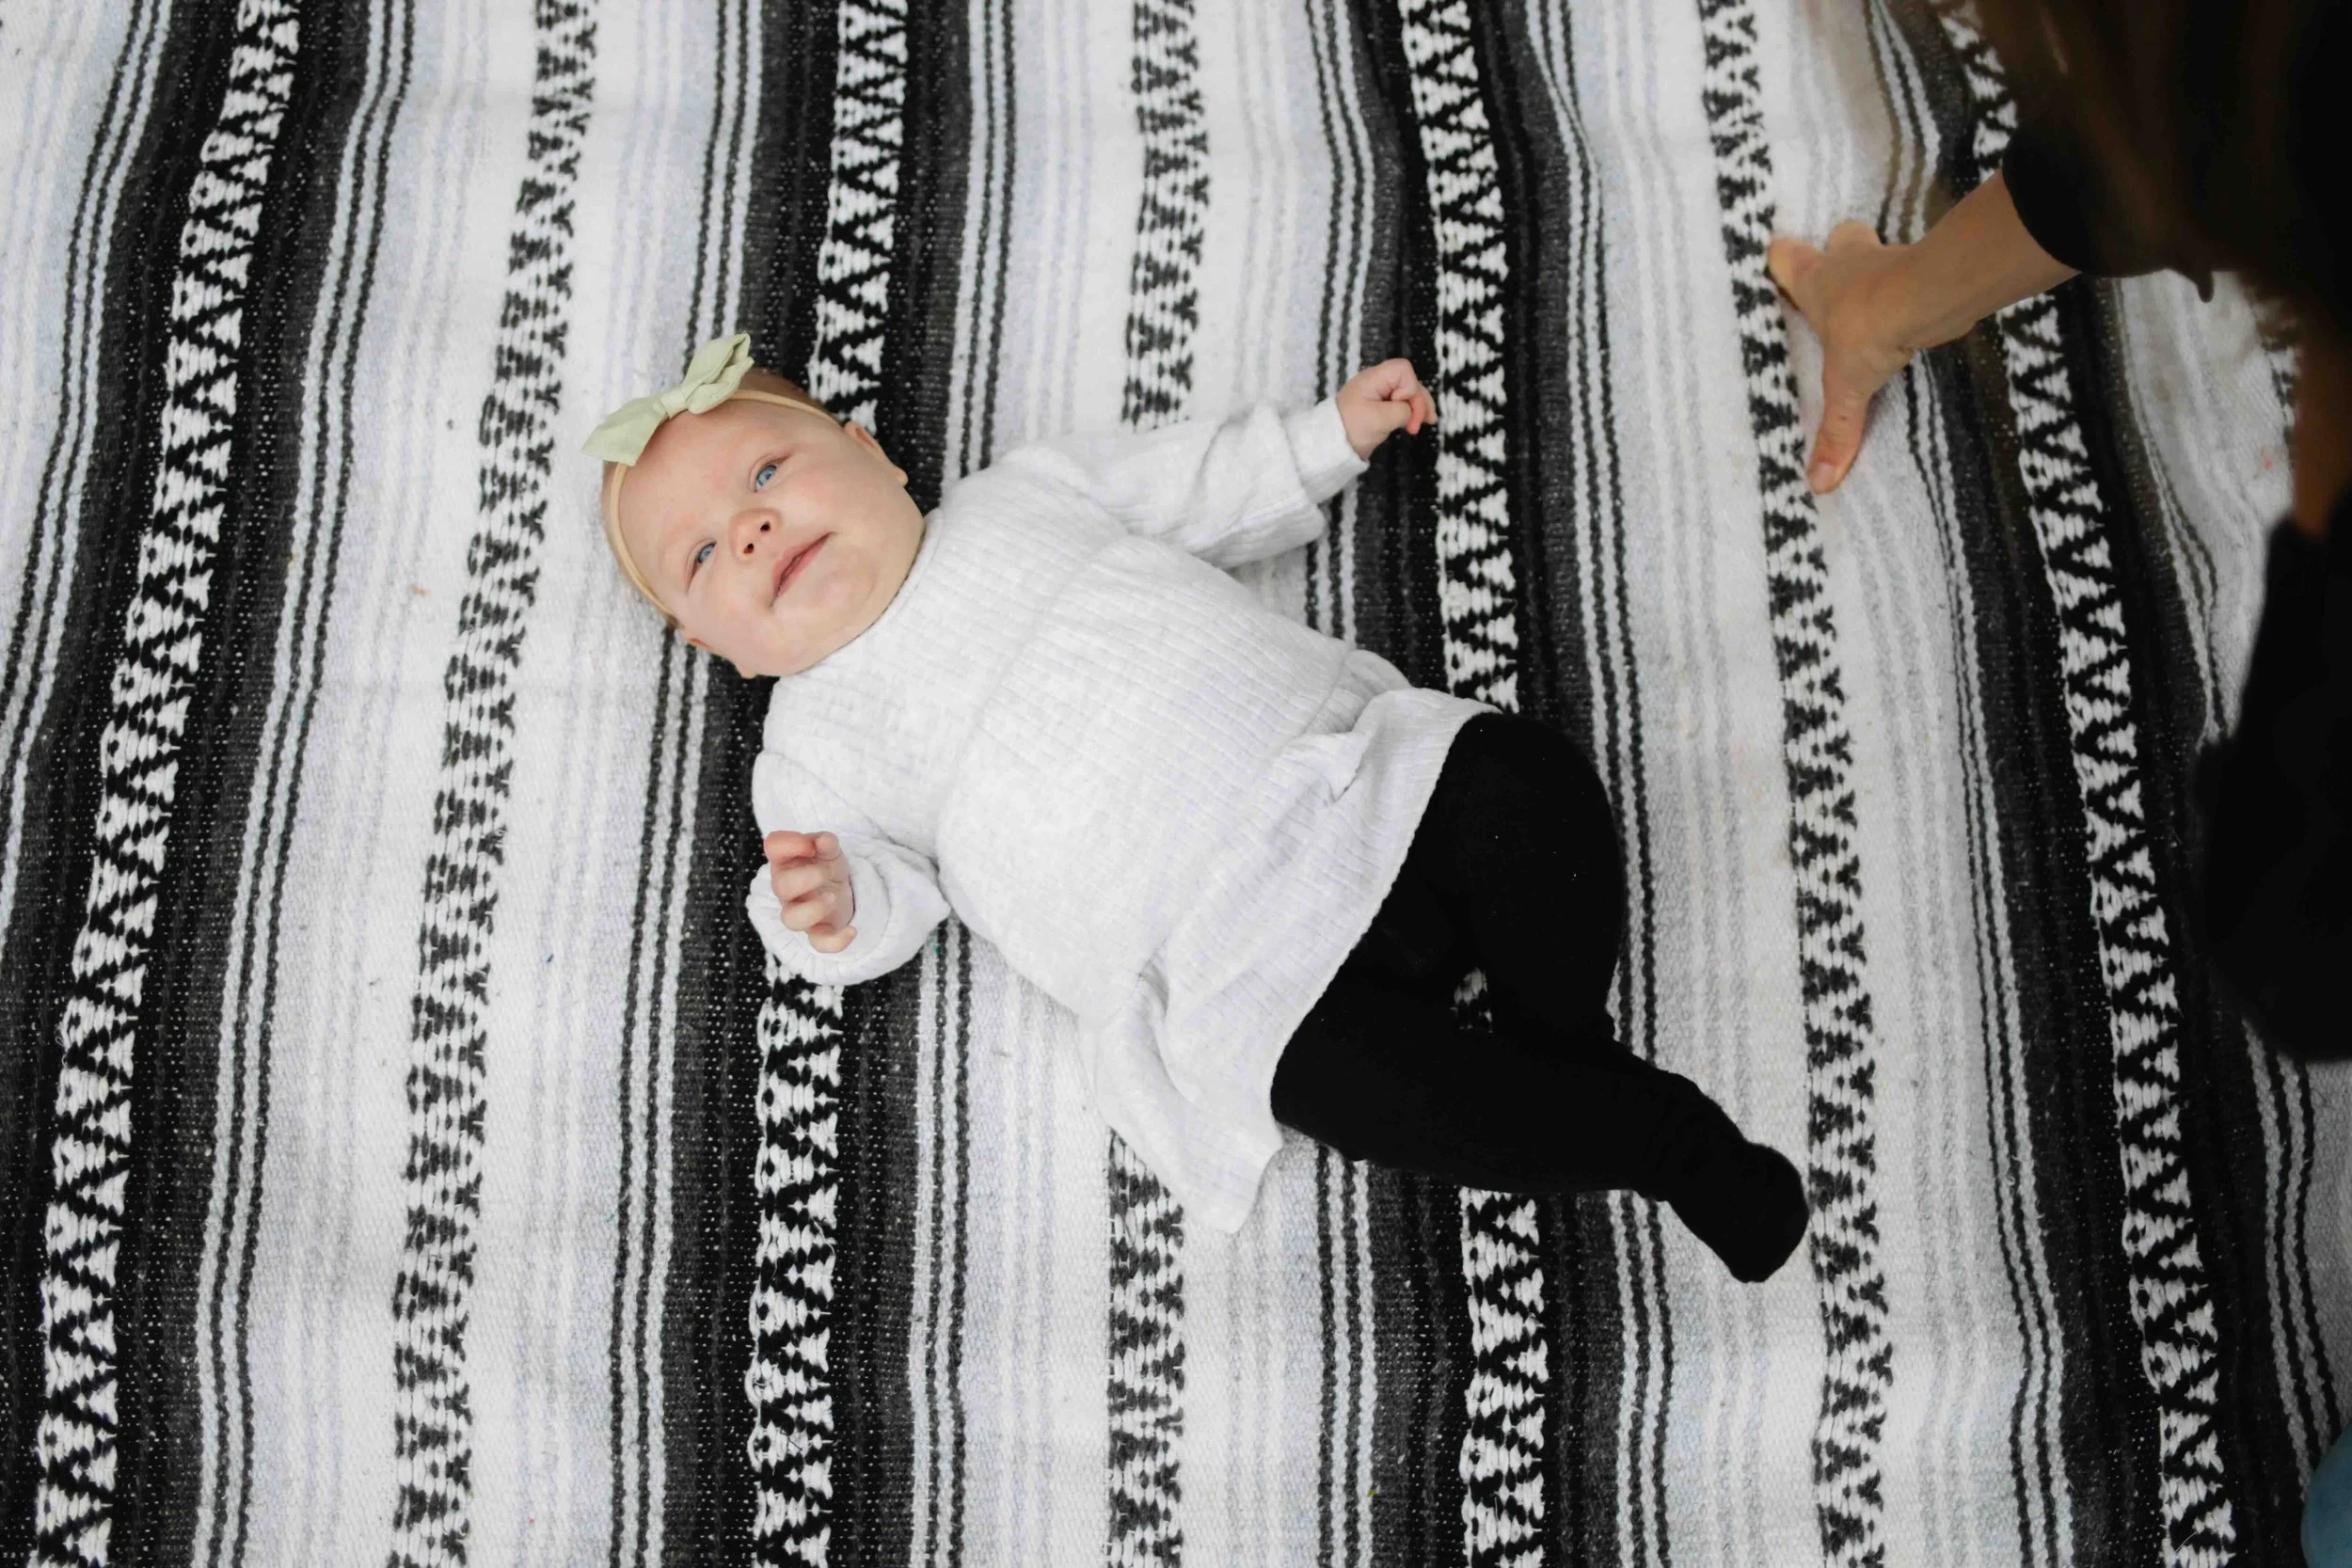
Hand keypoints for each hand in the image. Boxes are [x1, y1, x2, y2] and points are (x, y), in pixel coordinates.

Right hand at [765, 829, 856, 952]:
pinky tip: (852, 930)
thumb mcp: (829, 851)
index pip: (774, 845)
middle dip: (807, 876)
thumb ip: (827, 843)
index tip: (812, 845)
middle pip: (781, 886)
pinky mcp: (818, 931)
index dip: (791, 842)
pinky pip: (819, 943)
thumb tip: (824, 840)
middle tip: (827, 871)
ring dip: (813, 908)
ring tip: (833, 897)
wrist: (839, 890)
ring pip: (791, 919)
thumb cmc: (824, 866)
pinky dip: (836, 941)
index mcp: (786, 861)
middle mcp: (786, 889)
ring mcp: (800, 913)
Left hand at [1337, 358, 1437, 459]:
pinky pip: (1402, 403)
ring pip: (1408, 393)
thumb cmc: (1352, 428)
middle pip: (1409, 381)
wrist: (1331, 444)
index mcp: (1373, 379)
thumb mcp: (1379, 420)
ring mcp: (1380, 393)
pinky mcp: (1382, 406)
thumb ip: (1401, 411)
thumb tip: (1410, 411)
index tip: (1401, 407)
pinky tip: (1418, 422)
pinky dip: (1412, 411)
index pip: (1403, 370)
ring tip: (1427, 423)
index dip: (1409, 387)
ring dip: (1419, 406)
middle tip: (1421, 423)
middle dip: (1419, 400)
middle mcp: (1378, 382)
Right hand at [1766, 221, 1917, 493]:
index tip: (1783, 280)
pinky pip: (1912, 272)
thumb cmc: (1868, 329)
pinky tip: (1914, 316)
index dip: (1782, 264)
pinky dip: (1913, 289)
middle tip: (1837, 292)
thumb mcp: (1846, 387)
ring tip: (1878, 309)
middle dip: (1837, 258)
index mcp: (1813, 281)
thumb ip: (1836, 432)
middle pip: (1836, 240)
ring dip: (1879, 276)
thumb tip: (1818, 484)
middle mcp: (1846, 261)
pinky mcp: (1922, 265)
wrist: (1928, 297)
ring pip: (1877, 253)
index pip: (1782, 255)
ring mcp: (1886, 258)